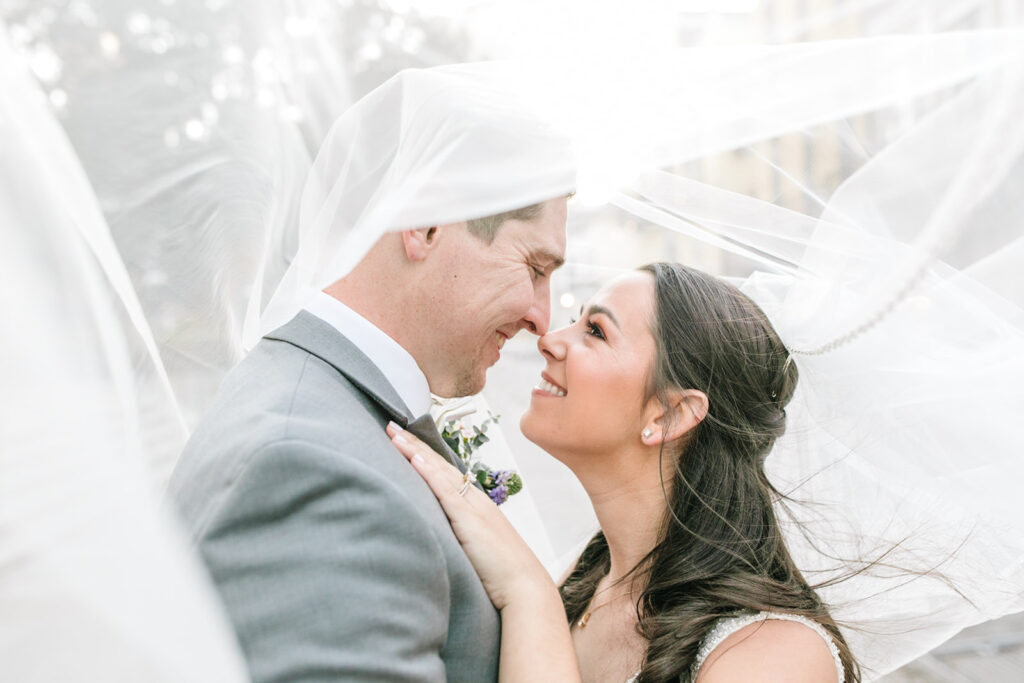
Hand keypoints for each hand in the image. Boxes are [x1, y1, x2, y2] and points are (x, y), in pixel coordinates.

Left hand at [386, 421, 553, 610]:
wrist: (524, 587)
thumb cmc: (502, 574)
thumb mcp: (476, 549)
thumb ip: (459, 537)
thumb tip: (438, 536)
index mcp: (476, 506)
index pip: (445, 474)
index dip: (423, 456)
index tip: (403, 441)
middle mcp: (474, 500)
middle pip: (439, 465)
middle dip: (414, 445)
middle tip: (391, 427)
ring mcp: (473, 507)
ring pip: (440, 471)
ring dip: (415, 451)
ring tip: (394, 434)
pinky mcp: (469, 519)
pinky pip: (445, 491)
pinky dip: (429, 473)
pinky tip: (414, 459)